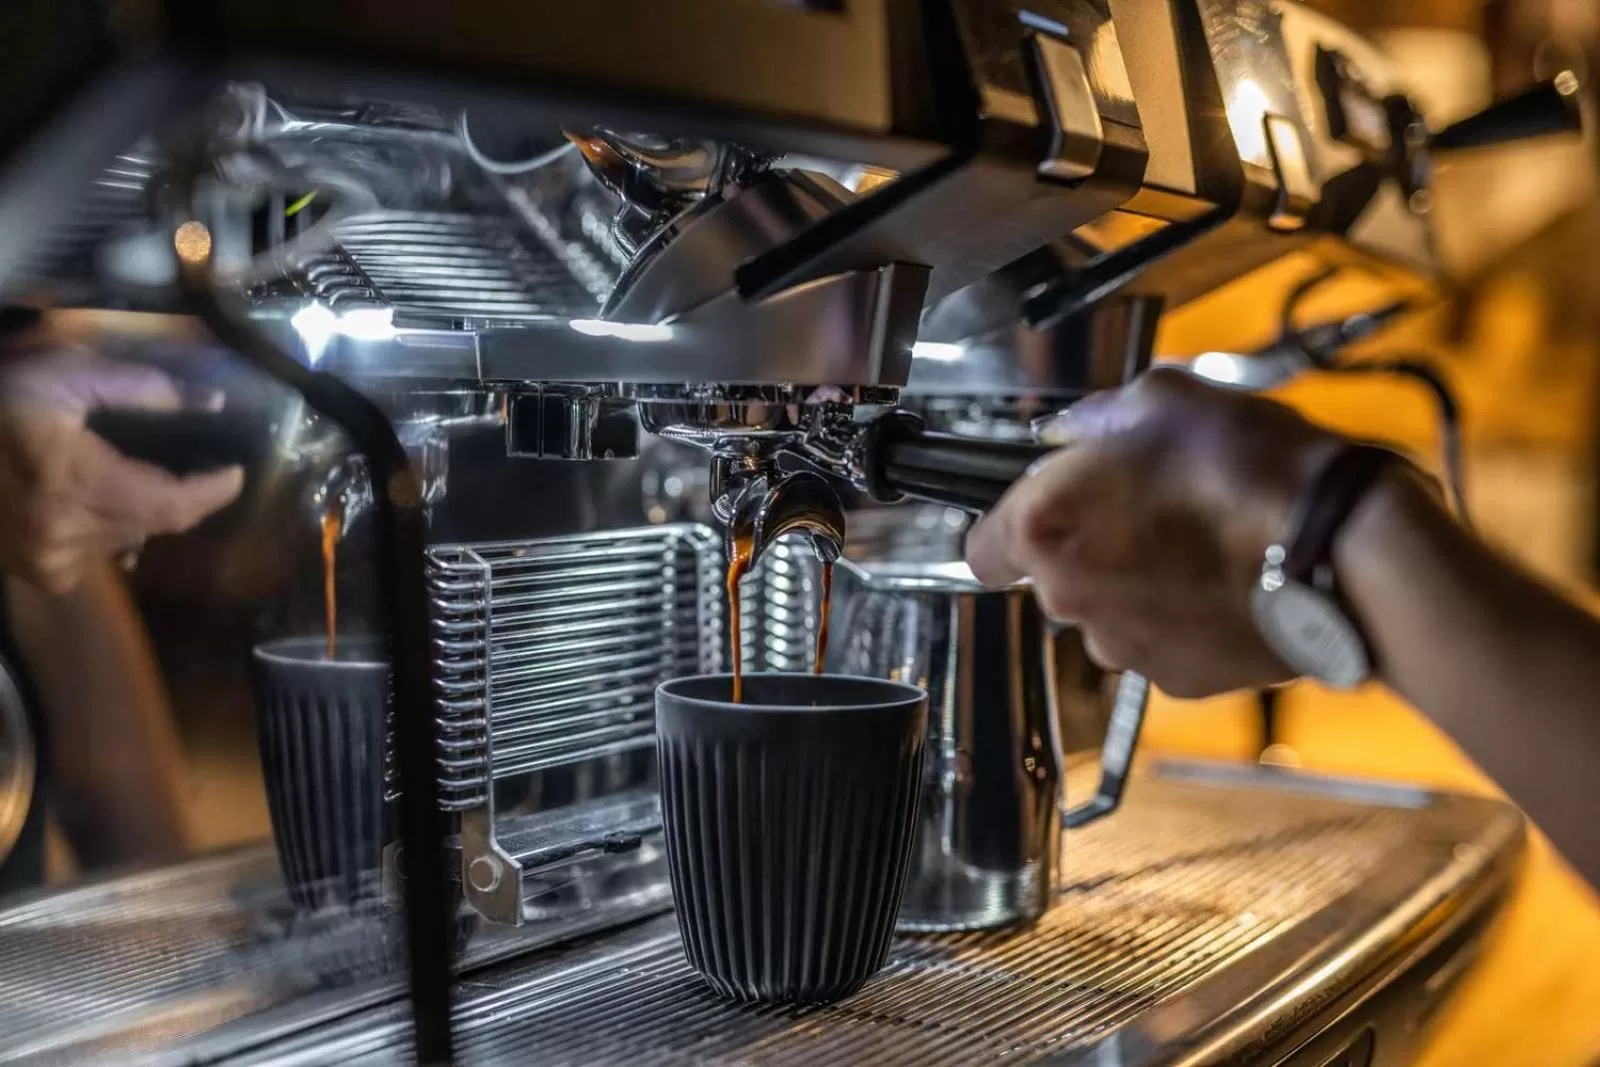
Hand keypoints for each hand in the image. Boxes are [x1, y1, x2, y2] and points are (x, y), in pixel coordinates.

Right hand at [0, 341, 243, 593]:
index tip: (236, 469)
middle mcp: (64, 533)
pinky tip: (86, 499)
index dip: (214, 491)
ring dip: (139, 508)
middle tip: (186, 460)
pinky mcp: (40, 575)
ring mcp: (50, 561)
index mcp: (73, 483)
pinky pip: (102, 554)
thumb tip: (211, 403)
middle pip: (158, 523)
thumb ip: (142, 387)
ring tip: (121, 470)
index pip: (173, 505)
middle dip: (179, 493)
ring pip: (133, 538)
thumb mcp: (63, 373)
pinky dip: (108, 526)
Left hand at [965, 367, 1341, 697]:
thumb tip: (1074, 433)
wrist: (1338, 546)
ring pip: (1107, 615)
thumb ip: (1097, 419)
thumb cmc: (1245, 466)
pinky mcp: (1176, 680)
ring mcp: (1122, 647)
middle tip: (1145, 507)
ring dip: (1135, 585)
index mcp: (1045, 527)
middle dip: (1088, 548)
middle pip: (1053, 579)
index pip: (983, 548)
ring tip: (1197, 544)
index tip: (1040, 510)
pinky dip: (1182, 620)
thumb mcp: (1160, 400)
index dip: (1009, 527)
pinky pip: (1160, 645)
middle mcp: (1070, 598)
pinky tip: (1224, 582)